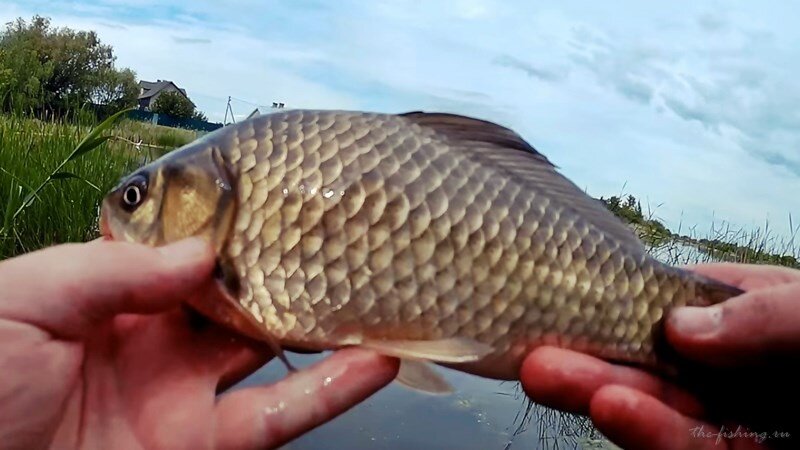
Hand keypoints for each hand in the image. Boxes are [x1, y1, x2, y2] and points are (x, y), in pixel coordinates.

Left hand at [0, 238, 398, 449]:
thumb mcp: (21, 302)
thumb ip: (110, 271)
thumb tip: (203, 252)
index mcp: (112, 298)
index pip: (187, 253)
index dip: (232, 227)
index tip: (281, 197)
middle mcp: (159, 342)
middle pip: (240, 296)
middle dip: (287, 266)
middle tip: (343, 235)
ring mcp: (186, 396)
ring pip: (272, 353)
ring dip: (327, 324)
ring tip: (380, 287)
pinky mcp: (204, 446)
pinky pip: (277, 418)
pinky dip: (331, 392)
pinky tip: (376, 361)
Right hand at [520, 263, 799, 449]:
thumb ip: (772, 315)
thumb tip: (680, 325)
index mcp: (755, 319)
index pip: (677, 301)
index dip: (624, 297)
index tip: (569, 290)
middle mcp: (736, 372)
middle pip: (652, 360)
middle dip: (591, 353)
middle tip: (532, 345)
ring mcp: (736, 423)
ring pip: (657, 410)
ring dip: (600, 391)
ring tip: (546, 374)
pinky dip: (649, 435)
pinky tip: (610, 408)